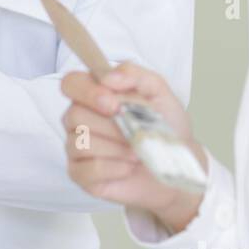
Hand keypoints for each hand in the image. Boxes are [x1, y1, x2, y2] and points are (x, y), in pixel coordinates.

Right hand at [60, 60, 207, 232]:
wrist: (177, 164)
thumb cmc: (165, 126)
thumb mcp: (158, 92)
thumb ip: (134, 75)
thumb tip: (108, 77)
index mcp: (92, 95)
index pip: (70, 83)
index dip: (87, 92)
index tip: (113, 103)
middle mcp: (78, 120)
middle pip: (74, 115)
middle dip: (111, 125)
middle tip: (136, 131)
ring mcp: (76, 148)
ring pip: (81, 143)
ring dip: (117, 148)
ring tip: (138, 151)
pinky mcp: (80, 174)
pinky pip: (88, 169)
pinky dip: (114, 167)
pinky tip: (129, 166)